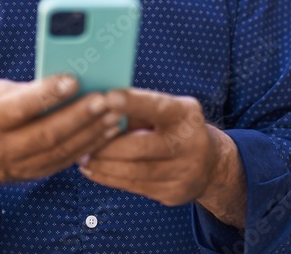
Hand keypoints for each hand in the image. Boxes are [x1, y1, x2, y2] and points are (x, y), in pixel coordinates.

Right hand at [0, 75, 124, 218]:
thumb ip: (22, 89)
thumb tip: (63, 78)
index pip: (20, 108)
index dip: (47, 94)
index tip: (74, 79)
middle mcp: (2, 147)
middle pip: (46, 133)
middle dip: (79, 116)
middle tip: (106, 99)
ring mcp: (19, 165)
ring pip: (60, 151)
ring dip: (91, 132)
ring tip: (115, 113)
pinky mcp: (34, 174)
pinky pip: (66, 161)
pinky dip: (90, 145)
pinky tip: (109, 130)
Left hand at [78, 89, 245, 225]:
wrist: (210, 163)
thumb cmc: (173, 127)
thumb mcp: (165, 109)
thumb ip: (137, 108)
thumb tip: (98, 106)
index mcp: (185, 114)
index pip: (157, 107)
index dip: (132, 102)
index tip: (107, 97)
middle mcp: (189, 143)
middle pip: (140, 147)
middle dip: (106, 146)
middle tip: (80, 142)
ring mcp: (183, 172)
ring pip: (134, 171)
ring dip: (102, 165)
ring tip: (81, 158)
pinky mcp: (173, 193)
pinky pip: (134, 186)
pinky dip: (110, 178)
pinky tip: (93, 171)